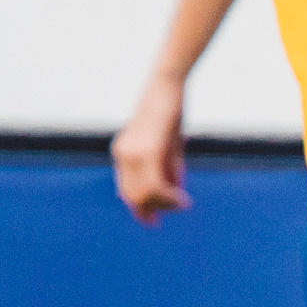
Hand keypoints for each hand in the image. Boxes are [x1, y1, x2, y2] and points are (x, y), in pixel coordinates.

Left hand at [113, 76, 190, 224]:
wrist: (167, 85)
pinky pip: (155, 185)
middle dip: (155, 209)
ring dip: (165, 204)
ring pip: (144, 195)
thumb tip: (175, 190)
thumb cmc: (169, 110)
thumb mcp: (169, 144)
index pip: (127, 190)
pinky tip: (182, 198)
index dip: (141, 208)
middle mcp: (123, 155)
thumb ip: (170, 167)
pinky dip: (169, 196)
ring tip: (183, 203)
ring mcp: (133, 153)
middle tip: (178, 209)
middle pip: (133, 197)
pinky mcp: (147, 150)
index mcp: (124, 154)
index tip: (154, 221)